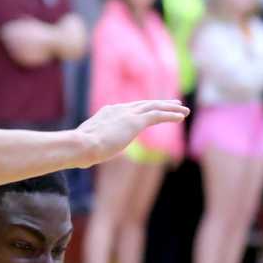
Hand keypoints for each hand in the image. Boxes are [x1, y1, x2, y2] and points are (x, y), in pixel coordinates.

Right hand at [75, 100, 189, 166]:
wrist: (79, 145)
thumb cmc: (78, 150)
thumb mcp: (86, 147)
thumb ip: (90, 148)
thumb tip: (85, 159)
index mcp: (106, 113)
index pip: (128, 109)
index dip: (142, 109)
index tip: (150, 109)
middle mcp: (118, 110)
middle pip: (144, 104)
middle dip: (159, 103)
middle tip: (173, 103)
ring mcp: (126, 114)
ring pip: (154, 107)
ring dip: (170, 108)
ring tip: (184, 110)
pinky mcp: (135, 122)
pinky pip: (157, 115)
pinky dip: (170, 115)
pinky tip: (181, 116)